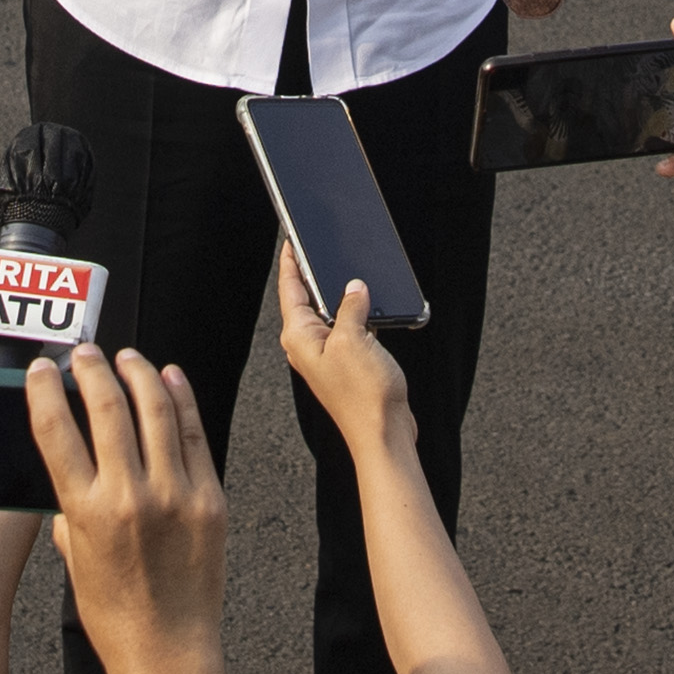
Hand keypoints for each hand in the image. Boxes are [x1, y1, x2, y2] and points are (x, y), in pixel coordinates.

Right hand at [30, 344, 229, 673]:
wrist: (168, 651)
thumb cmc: (114, 613)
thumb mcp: (73, 554)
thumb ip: (68, 505)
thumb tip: (71, 463)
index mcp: (85, 511)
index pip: (56, 429)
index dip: (46, 389)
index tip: (42, 370)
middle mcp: (129, 496)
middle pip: (106, 407)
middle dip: (91, 369)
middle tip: (85, 354)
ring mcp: (174, 495)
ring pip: (155, 409)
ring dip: (138, 373)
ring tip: (127, 358)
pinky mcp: (209, 500)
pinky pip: (194, 435)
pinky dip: (181, 399)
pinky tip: (170, 379)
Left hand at [273, 249, 415, 461]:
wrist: (384, 433)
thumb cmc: (363, 396)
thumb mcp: (354, 339)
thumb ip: (351, 307)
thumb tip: (354, 287)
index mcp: (299, 336)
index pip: (290, 288)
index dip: (291, 261)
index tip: (292, 240)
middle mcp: (308, 345)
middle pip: (308, 299)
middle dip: (316, 275)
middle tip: (321, 250)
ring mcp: (327, 355)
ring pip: (331, 314)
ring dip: (343, 297)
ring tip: (353, 274)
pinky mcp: (347, 363)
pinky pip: (348, 329)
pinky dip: (359, 316)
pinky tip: (372, 308)